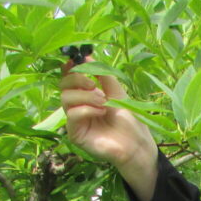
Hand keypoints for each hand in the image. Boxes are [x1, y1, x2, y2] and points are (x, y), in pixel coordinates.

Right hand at [59, 58, 158, 200]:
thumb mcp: (117, 92)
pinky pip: (73, 114)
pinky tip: (101, 113)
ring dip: (85, 96)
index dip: (69, 68)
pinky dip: (87, 109)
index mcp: (87, 96)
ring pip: (66, 98)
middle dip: (77, 80)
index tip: (74, 60)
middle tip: (94, 85)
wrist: (136, 144)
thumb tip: (87, 57)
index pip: (70, 79)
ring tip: (103, 102)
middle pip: (63, 86)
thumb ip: (102, 75)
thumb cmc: (129, 120)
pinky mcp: (75, 134)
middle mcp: (78, 107)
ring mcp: (75, 121)